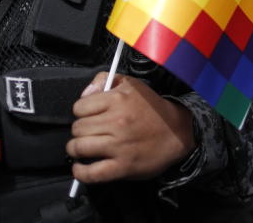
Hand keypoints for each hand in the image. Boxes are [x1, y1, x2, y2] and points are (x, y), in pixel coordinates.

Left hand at [66, 72, 195, 182]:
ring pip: (79, 147)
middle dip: (79, 131)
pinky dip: (80, 172)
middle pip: (77, 128)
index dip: (81, 112)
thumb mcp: (132, 85)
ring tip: (81, 149)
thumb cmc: (152, 109)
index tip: (87, 116)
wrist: (177, 132)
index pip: (79, 107)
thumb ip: (105, 80)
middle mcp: (117, 122)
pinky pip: (92, 172)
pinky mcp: (123, 166)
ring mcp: (119, 146)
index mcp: (118, 100)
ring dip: (75, 149)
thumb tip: (84, 94)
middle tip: (87, 133)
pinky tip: (80, 167)